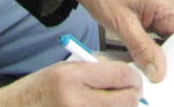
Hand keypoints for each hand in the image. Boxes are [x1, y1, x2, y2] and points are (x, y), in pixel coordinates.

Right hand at [0, 60, 143, 106]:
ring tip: (115, 103)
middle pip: (125, 100)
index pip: (120, 76)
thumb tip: (127, 78)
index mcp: (71, 77)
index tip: (135, 80)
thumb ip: (95, 72)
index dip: (133, 78)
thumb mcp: (64, 69)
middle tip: (133, 94)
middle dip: (132, 96)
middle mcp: (74, 101)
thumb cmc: (37, 90)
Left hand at [50, 0, 173, 81]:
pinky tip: (146, 62)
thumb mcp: (122, 23)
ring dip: (164, 55)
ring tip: (154, 72)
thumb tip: (160, 71)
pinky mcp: (152, 16)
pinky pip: (160, 36)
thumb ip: (142, 48)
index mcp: (166, 3)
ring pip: (172, 39)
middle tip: (163, 78)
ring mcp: (161, 11)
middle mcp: (169, 6)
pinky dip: (155, 49)